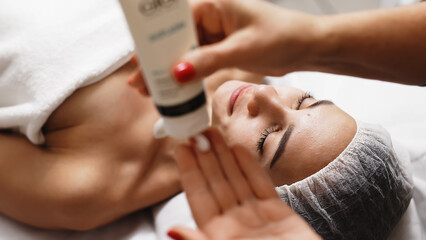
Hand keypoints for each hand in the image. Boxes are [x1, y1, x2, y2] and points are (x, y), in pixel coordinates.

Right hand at [128, 0, 321, 89]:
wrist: (305, 46)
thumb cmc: (280, 37)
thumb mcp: (241, 49)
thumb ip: (208, 61)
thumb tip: (176, 73)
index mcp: (213, 5)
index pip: (173, 21)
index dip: (154, 42)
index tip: (139, 61)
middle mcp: (210, 17)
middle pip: (175, 39)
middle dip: (157, 61)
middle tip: (139, 82)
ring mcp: (215, 34)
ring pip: (184, 52)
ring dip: (169, 71)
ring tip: (150, 91)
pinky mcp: (221, 48)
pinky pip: (198, 61)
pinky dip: (186, 75)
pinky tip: (174, 88)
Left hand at [169, 128, 320, 239]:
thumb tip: (172, 230)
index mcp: (217, 235)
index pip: (198, 197)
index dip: (189, 171)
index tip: (182, 148)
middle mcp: (233, 223)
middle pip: (216, 183)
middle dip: (206, 157)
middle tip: (198, 130)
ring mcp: (255, 217)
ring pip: (236, 180)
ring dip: (225, 156)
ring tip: (214, 133)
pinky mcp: (278, 214)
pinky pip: (260, 186)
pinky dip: (250, 167)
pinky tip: (239, 150)